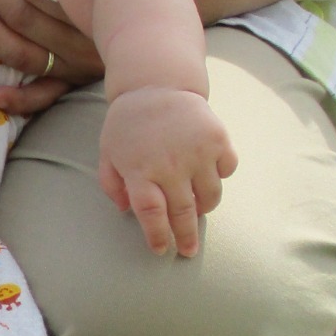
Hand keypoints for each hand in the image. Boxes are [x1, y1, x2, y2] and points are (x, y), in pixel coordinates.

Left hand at [96, 87, 237, 257]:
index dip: (158, 235)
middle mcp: (170, 164)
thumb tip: (126, 211)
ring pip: (210, 196)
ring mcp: (197, 151)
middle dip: (187, 237)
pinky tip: (208, 173)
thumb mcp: (108, 152)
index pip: (151, 213)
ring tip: (197, 209)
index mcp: (139, 169)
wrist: (156, 84)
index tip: (162, 250)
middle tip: (189, 251)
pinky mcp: (217, 139)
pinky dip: (220, 176)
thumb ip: (112, 184)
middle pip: (183, 212)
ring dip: (204, 208)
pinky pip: (227, 170)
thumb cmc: (129, 123)